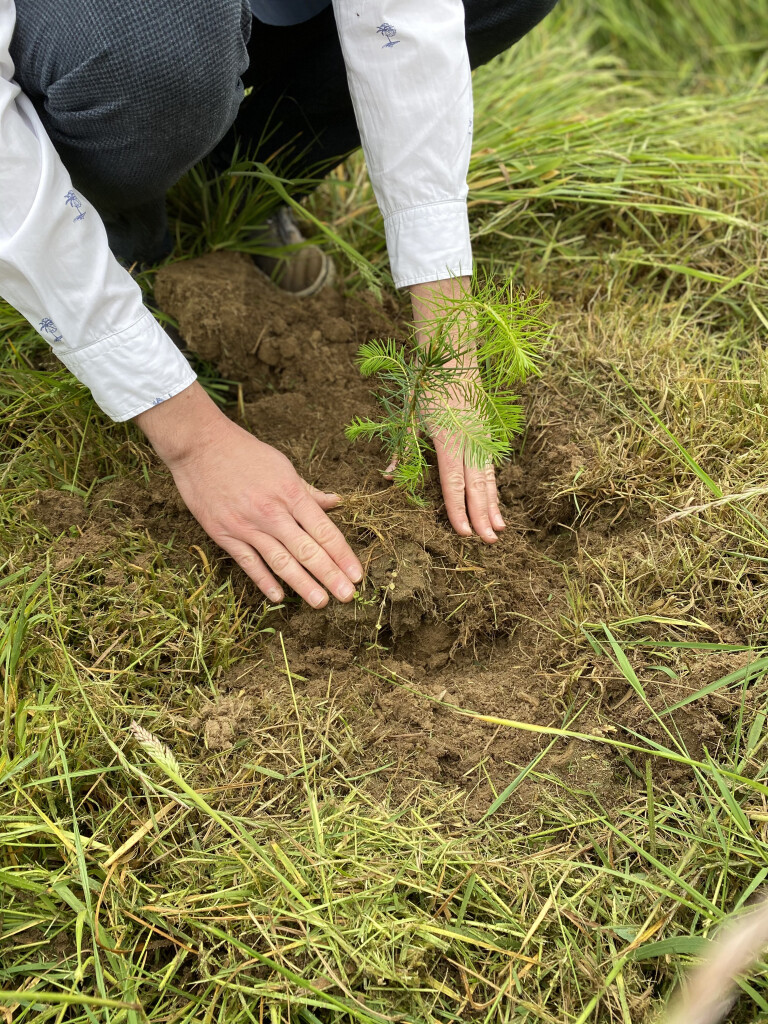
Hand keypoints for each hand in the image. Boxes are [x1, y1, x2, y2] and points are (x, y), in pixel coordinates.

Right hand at [135, 383, 362, 606]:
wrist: (200, 446)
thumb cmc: (245, 453)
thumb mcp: (283, 466)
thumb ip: (308, 491)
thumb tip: (336, 502)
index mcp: (290, 493)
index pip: (324, 530)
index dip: (342, 555)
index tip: (357, 574)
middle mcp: (272, 512)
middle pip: (307, 550)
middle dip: (330, 576)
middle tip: (348, 597)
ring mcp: (247, 525)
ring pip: (280, 561)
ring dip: (303, 584)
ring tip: (321, 602)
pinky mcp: (224, 533)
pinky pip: (248, 562)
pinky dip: (263, 581)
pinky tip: (279, 597)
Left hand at [408, 277, 505, 543]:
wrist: (453, 358)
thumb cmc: (427, 386)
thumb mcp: (409, 417)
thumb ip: (402, 449)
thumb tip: (386, 475)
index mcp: (448, 441)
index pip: (453, 484)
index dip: (458, 511)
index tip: (464, 533)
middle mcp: (469, 443)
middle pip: (477, 487)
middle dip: (483, 516)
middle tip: (490, 541)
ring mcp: (481, 438)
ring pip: (489, 479)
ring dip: (493, 505)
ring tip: (500, 528)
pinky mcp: (486, 434)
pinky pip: (491, 467)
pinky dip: (494, 487)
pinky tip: (496, 501)